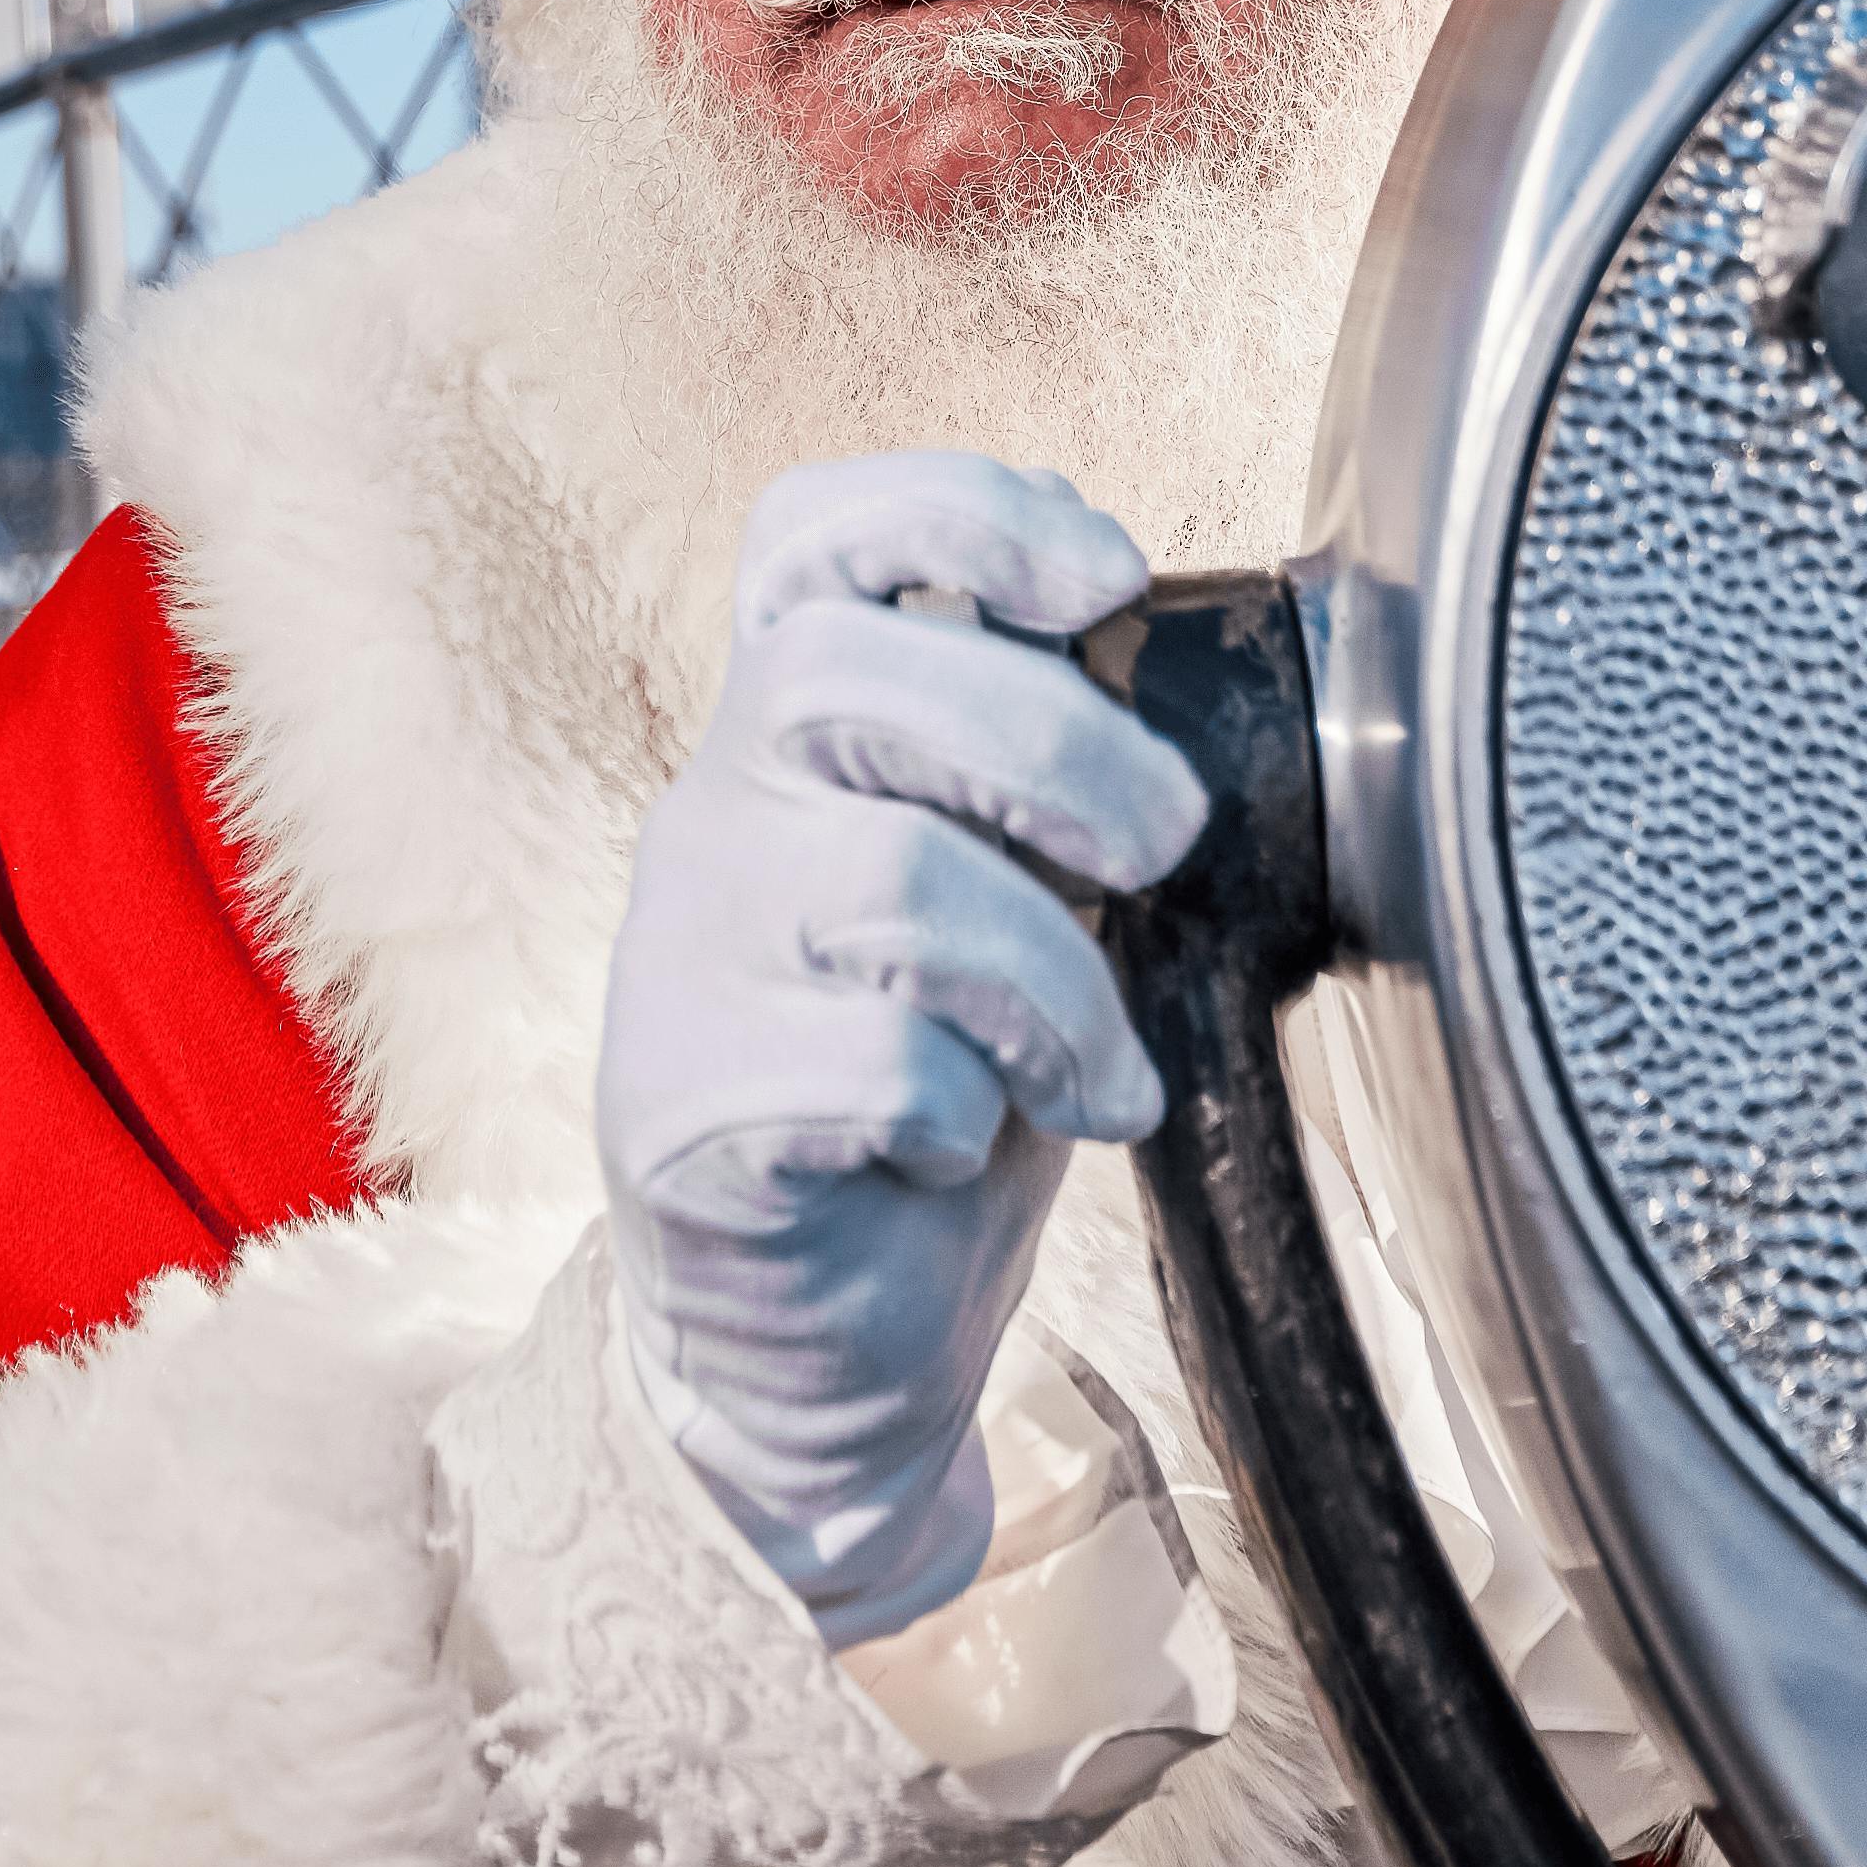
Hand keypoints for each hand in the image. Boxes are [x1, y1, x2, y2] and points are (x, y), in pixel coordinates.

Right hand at [599, 451, 1208, 1643]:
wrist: (810, 1353)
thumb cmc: (931, 1103)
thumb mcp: (1007, 909)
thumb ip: (1044, 795)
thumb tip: (1187, 714)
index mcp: (793, 735)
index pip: (814, 539)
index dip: (960, 513)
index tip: (1106, 575)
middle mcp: (714, 814)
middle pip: (849, 673)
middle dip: (1056, 747)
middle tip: (1166, 847)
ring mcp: (680, 957)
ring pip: (890, 880)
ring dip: (1050, 983)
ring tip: (1100, 1076)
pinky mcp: (679, 1111)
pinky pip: (867, 1067)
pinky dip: (964, 1113)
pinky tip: (967, 1154)